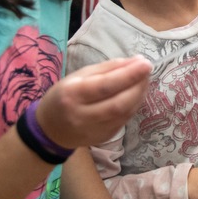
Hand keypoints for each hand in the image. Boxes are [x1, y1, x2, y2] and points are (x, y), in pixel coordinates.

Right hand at [35, 57, 151, 149]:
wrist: (50, 129)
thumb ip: (107, 68)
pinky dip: (134, 105)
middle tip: (147, 69)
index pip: (105, 85)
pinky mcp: (104, 137)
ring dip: (139, 95)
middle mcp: (82, 115)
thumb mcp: (78, 76)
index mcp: (73, 94)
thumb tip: (135, 61)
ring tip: (143, 80)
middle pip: (119, 103)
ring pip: (125, 113)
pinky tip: (135, 94)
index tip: (146, 63)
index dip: (129, 75)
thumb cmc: (64, 96)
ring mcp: (93, 130)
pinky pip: (124, 120)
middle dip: (138, 85)